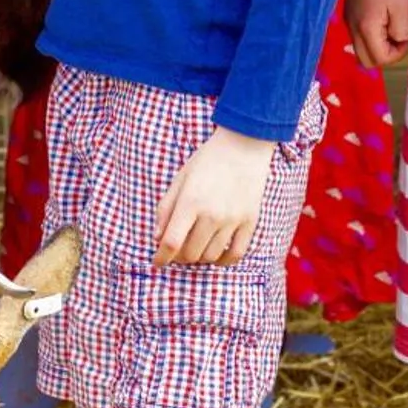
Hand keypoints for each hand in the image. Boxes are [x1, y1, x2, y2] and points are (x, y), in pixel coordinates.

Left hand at [155, 128, 273, 265]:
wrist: (244, 145)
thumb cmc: (208, 160)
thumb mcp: (180, 179)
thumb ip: (166, 209)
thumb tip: (157, 238)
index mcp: (190, 202)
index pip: (171, 243)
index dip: (161, 258)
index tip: (157, 262)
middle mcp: (212, 215)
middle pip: (190, 254)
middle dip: (178, 257)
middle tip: (177, 249)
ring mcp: (233, 220)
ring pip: (210, 256)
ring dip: (198, 257)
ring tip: (195, 247)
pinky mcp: (249, 222)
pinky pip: (236, 254)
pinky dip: (223, 261)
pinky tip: (215, 255)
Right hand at [345, 0, 407, 68]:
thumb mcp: (405, 9)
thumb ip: (402, 33)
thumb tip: (399, 41)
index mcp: (365, 29)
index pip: (380, 59)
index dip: (398, 52)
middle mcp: (351, 27)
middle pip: (366, 59)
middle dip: (385, 54)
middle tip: (400, 35)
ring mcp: (348, 18)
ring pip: (361, 46)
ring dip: (378, 43)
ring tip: (393, 22)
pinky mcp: (349, 9)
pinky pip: (359, 32)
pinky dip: (372, 32)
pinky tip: (383, 13)